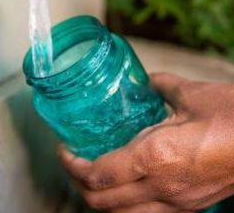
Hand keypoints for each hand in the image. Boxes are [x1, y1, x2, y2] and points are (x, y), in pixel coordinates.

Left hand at [58, 73, 233, 211]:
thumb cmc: (233, 117)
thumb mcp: (192, 95)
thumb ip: (163, 85)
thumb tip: (147, 80)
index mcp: (155, 157)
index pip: (98, 174)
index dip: (73, 166)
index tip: (65, 151)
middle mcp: (161, 188)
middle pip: (102, 203)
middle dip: (79, 185)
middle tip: (73, 163)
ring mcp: (177, 204)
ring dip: (100, 198)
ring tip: (92, 177)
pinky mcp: (190, 209)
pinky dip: (124, 204)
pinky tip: (124, 186)